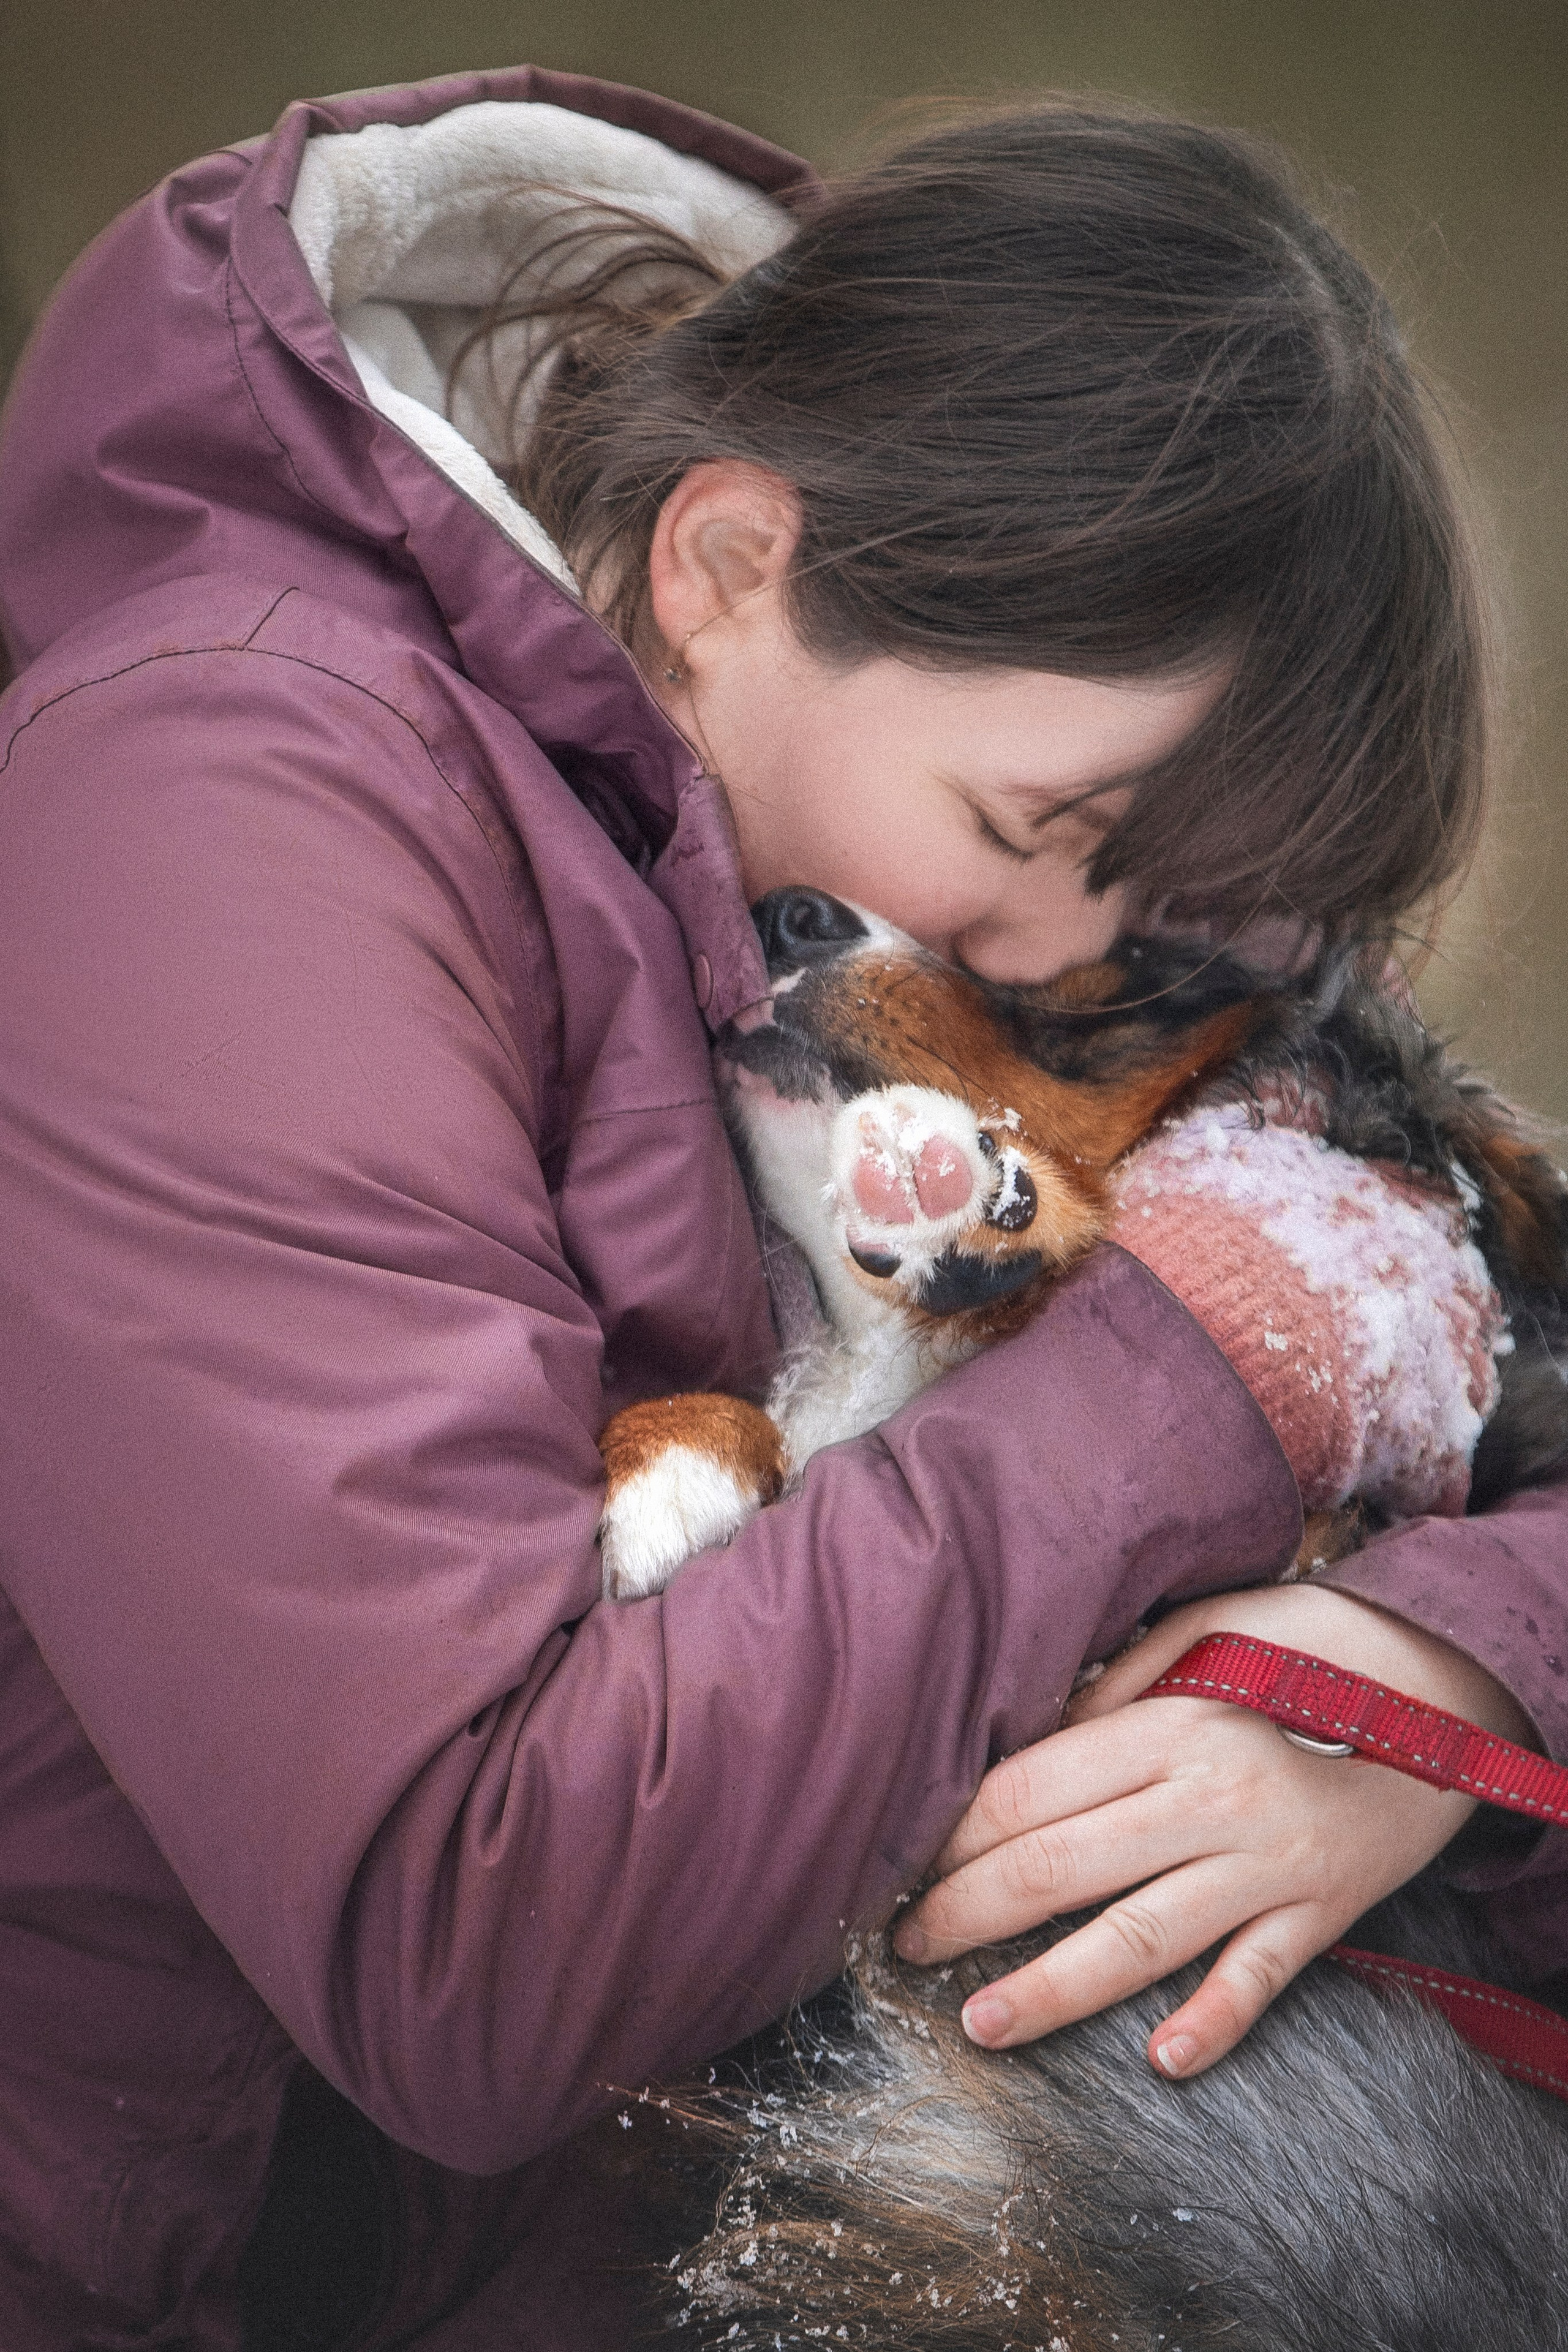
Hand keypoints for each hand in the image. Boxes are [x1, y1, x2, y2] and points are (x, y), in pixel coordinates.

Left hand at [893, 1583, 1535, 2075]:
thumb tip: (1038, 1728)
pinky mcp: (1319, 1914)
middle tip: (904, 1945)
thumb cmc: (1307, 1649)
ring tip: (981, 2025)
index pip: (1031, 1790)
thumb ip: (1118, 1682)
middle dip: (969, 1912)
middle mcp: (1210, 1798)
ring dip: (1053, 1988)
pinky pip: (1257, 1980)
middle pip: (1062, 1867)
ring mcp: (1266, 1866)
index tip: (901, 1865)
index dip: (956, 1835)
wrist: (1442, 1691)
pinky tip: (1161, 2061)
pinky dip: (1212, 2022)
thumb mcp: (1206, 1632)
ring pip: (1140, 1939)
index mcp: (1171, 1725)